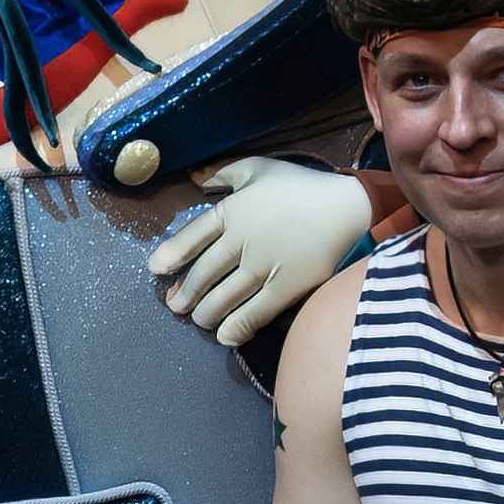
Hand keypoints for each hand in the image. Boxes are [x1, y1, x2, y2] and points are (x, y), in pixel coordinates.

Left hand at [146, 158, 373, 345]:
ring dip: (205, 313)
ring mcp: (263, 266)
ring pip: (223, 297)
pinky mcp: (286, 288)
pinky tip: (225, 335)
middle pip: (203, 273)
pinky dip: (235, 327)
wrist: (347, 207)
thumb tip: (197, 180)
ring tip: (198, 319)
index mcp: (232, 211)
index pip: (191, 236)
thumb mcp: (259, 167)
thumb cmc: (300, 186)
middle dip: (184, 294)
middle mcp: (242, 241)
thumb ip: (225, 174)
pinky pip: (254, 313)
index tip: (156, 268)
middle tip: (175, 306)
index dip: (170, 254)